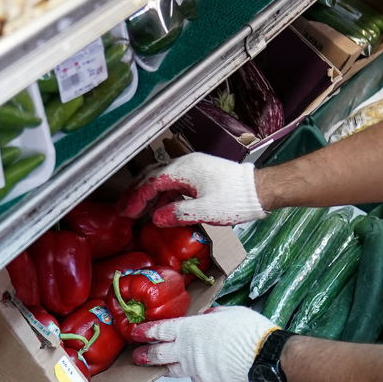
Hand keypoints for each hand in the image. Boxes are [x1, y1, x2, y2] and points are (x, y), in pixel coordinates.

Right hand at [118, 153, 265, 226]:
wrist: (259, 189)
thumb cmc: (234, 200)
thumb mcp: (205, 211)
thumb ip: (177, 213)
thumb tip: (155, 218)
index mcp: (184, 170)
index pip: (151, 182)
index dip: (136, 198)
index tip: (125, 212)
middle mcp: (186, 163)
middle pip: (153, 175)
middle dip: (136, 192)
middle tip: (123, 208)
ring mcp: (193, 166)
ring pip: (163, 177)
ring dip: (149, 193)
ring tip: (139, 210)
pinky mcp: (200, 172)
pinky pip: (174, 180)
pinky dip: (163, 193)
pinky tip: (161, 207)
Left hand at [130, 307, 277, 381]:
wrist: (265, 359)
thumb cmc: (250, 331)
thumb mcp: (230, 313)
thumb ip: (213, 316)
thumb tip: (207, 317)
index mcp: (191, 329)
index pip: (160, 330)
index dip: (146, 332)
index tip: (136, 333)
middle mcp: (188, 351)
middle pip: (159, 354)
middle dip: (145, 355)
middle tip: (137, 356)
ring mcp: (196, 369)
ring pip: (175, 370)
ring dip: (167, 367)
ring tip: (161, 367)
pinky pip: (197, 378)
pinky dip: (197, 373)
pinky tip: (204, 369)